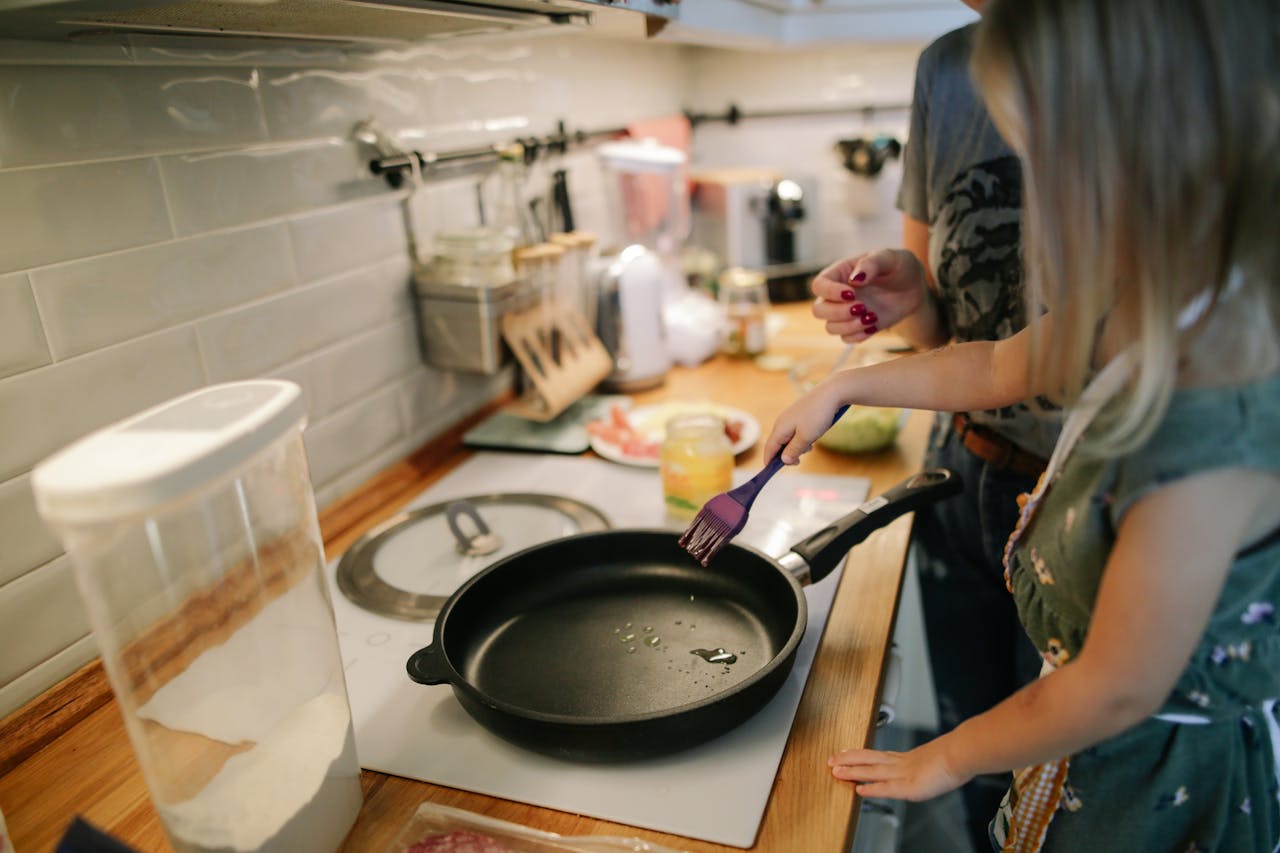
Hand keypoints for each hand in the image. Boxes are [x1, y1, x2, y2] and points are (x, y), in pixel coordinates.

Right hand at [763, 376, 846, 464]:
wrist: (831, 392)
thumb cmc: (818, 415)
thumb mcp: (806, 437)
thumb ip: (793, 450)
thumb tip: (783, 460)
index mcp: (780, 428)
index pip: (769, 449)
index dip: (769, 462)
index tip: (772, 473)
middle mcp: (782, 422)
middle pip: (778, 444)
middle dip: (787, 455)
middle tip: (800, 460)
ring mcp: (790, 418)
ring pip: (788, 439)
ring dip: (797, 447)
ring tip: (810, 446)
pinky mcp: (799, 415)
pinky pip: (795, 432)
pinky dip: (802, 439)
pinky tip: (813, 436)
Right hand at [810, 249, 928, 342]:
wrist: (914, 287)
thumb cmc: (899, 266)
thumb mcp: (890, 257)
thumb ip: (871, 264)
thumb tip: (855, 279)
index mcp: (840, 273)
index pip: (819, 285)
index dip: (830, 292)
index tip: (851, 294)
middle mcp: (837, 295)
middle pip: (818, 310)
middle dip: (838, 312)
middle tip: (862, 307)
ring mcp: (846, 313)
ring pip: (830, 328)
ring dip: (849, 326)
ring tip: (872, 317)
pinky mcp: (857, 327)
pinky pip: (847, 339)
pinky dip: (859, 336)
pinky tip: (874, 325)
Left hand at [828, 738, 969, 801]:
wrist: (962, 753)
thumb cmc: (955, 756)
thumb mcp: (938, 758)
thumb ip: (929, 763)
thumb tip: (934, 764)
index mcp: (907, 758)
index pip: (877, 756)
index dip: (860, 755)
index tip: (845, 752)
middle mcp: (901, 764)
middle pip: (869, 759)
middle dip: (848, 760)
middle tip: (831, 760)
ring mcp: (904, 774)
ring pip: (872, 771)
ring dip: (853, 772)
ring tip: (836, 771)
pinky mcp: (910, 787)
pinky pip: (886, 788)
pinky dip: (872, 789)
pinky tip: (859, 790)